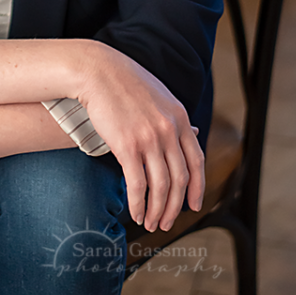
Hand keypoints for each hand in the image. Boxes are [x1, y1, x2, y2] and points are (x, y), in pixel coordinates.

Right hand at [74, 41, 204, 232]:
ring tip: (150, 223)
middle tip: (166, 223)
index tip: (193, 205)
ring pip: (161, 186)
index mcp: (181, 118)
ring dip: (156, 210)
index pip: (197, 162)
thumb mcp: (161, 96)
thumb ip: (177, 118)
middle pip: (179, 179)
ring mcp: (150, 138)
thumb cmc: (125, 81)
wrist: (98, 70)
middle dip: (174, 207)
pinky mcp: (127, 145)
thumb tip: (195, 130)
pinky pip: (138, 184)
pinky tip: (135, 213)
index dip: (197, 188)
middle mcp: (170, 130)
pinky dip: (138, 204)